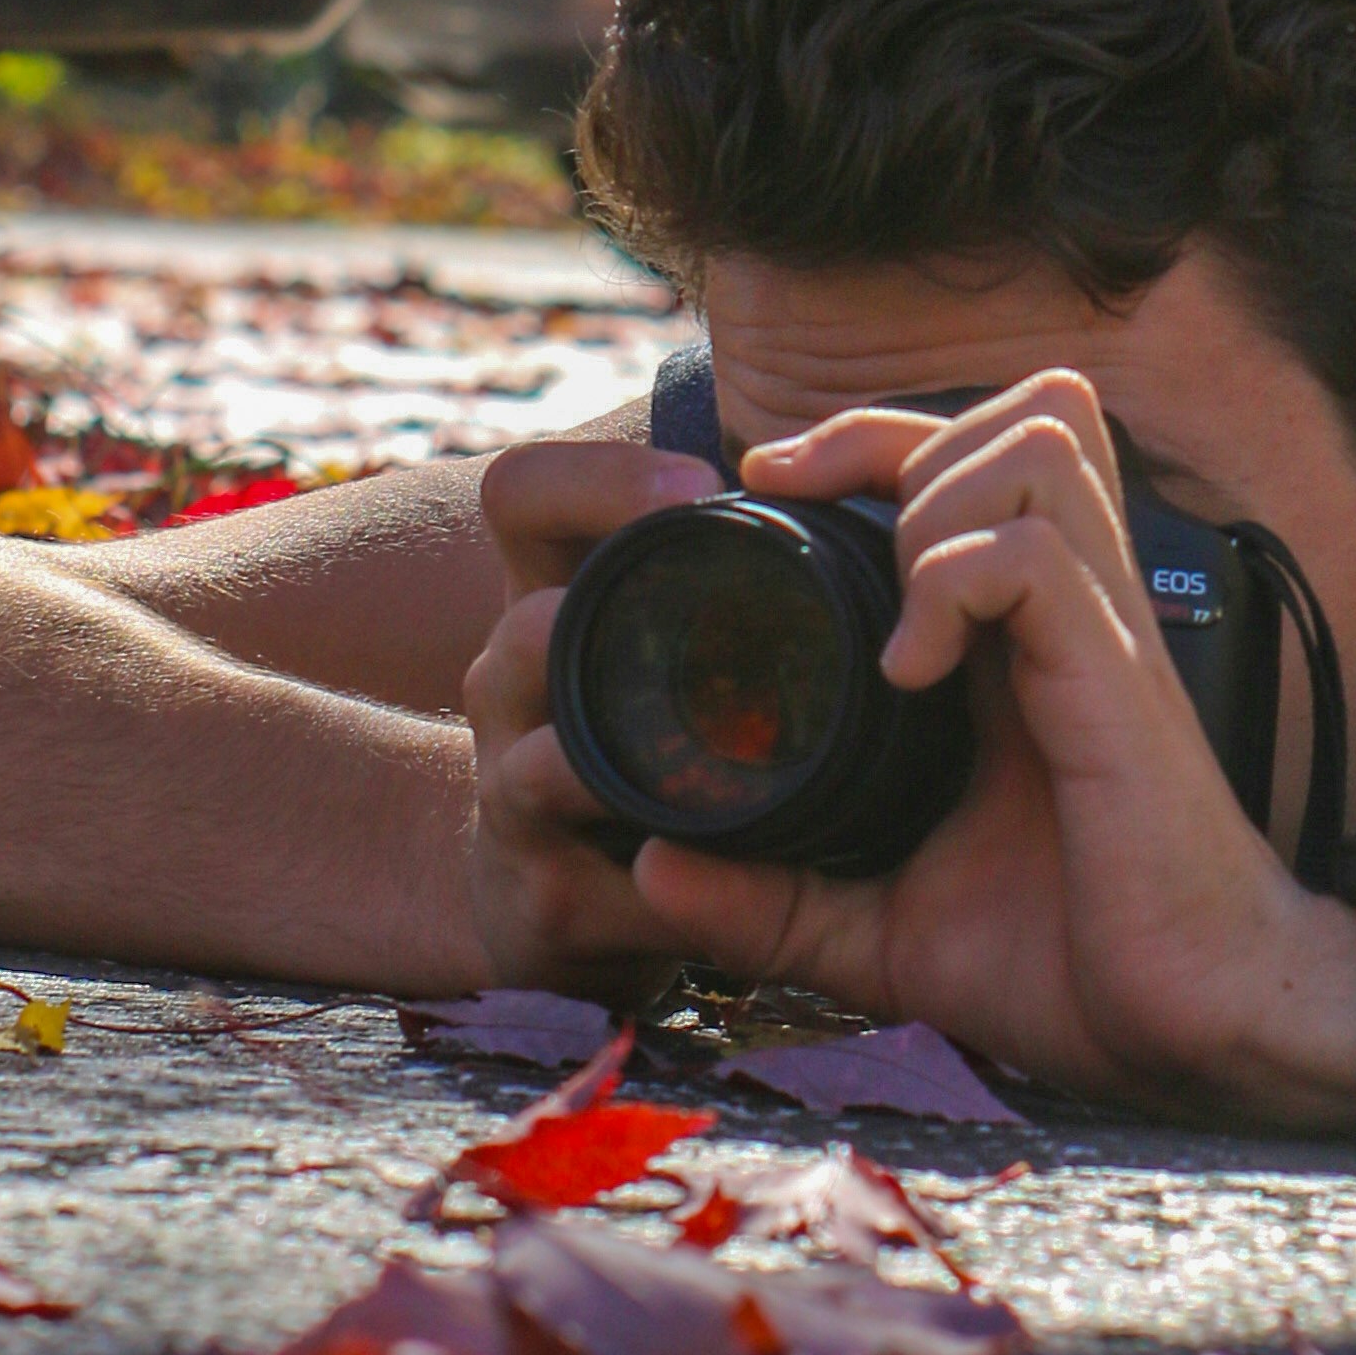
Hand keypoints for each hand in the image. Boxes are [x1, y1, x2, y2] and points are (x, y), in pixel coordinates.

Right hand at [463, 435, 724, 997]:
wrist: (556, 894)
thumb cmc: (642, 730)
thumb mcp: (657, 626)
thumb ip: (718, 549)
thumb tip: (844, 459)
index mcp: (553, 596)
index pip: (523, 493)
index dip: (597, 476)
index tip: (704, 481)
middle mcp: (512, 681)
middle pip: (524, 625)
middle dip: (597, 619)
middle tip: (697, 645)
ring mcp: (512, 789)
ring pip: (538, 762)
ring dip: (616, 771)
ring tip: (698, 769)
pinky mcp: (538, 895)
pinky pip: (592, 886)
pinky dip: (664, 890)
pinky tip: (717, 887)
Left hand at [612, 372, 1355, 1128]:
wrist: (1192, 1033)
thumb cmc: (1069, 967)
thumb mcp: (887, 930)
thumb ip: (779, 899)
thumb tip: (654, 865)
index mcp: (1031, 640)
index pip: (973, 449)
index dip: (867, 438)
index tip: (768, 491)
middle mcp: (1077, 612)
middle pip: (1029, 408)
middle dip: (899, 436)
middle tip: (817, 520)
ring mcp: (1105, 636)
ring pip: (1041, 444)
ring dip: (938, 500)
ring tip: (892, 614)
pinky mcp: (1118, 682)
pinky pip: (1035, 554)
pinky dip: (956, 582)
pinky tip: (912, 675)